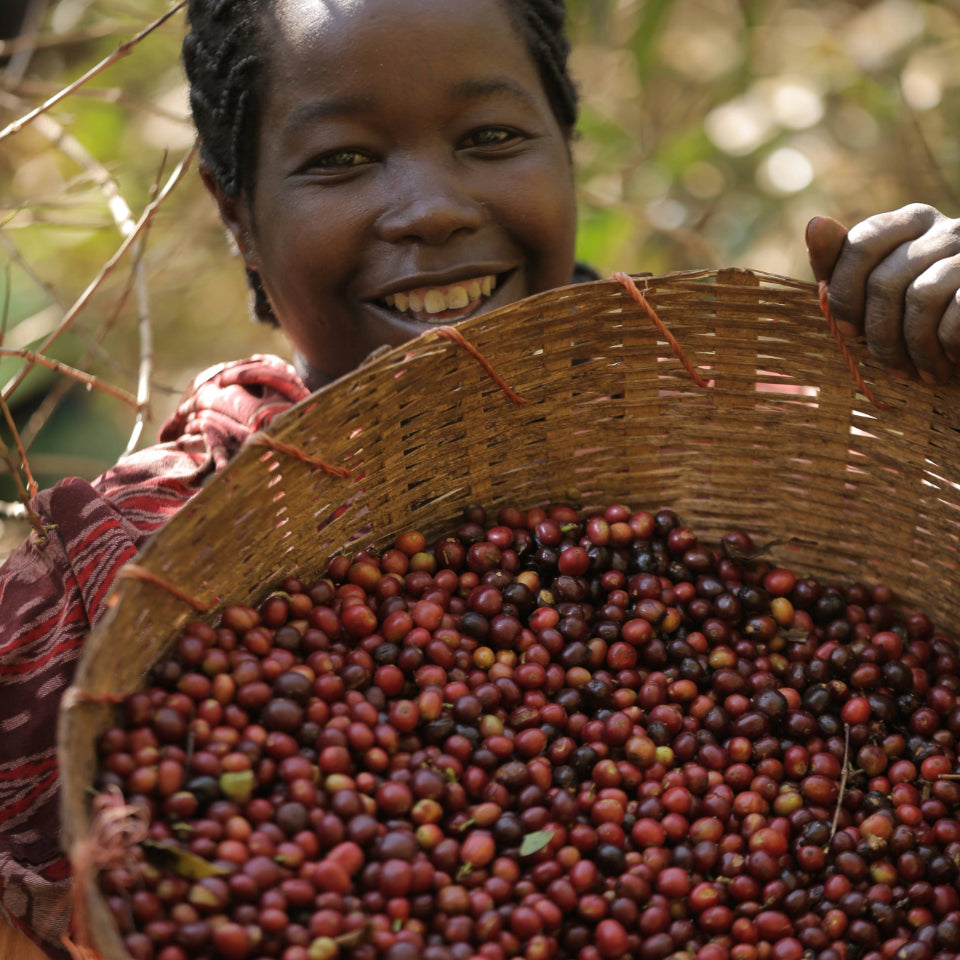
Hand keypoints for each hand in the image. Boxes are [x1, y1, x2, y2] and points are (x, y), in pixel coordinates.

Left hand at [805, 204, 959, 381]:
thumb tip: (815, 223)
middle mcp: (946, 228)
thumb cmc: (924, 324)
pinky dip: (945, 346)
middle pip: (885, 280)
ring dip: (914, 347)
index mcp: (911, 224)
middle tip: (891, 366)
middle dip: (880, 335)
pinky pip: (956, 310)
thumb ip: (841, 266)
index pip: (861, 243)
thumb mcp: (875, 298)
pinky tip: (950, 361)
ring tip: (921, 371)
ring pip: (921, 296)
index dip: (845, 295)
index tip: (848, 332)